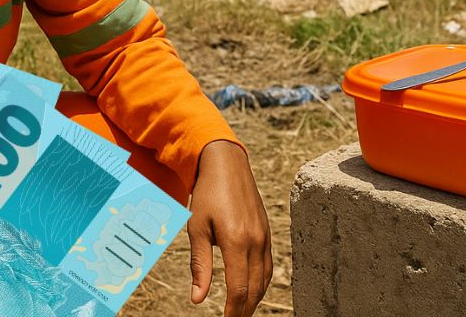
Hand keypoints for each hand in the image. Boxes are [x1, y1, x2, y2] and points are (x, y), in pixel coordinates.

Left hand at [188, 140, 271, 315]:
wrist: (226, 164)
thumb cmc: (207, 194)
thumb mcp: (197, 228)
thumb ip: (200, 265)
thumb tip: (197, 299)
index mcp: (237, 241)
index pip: (240, 289)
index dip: (233, 312)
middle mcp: (256, 241)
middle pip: (255, 288)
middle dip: (244, 310)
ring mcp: (265, 236)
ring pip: (265, 279)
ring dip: (255, 299)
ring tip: (241, 311)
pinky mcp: (267, 231)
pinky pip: (268, 264)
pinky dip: (261, 282)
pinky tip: (252, 288)